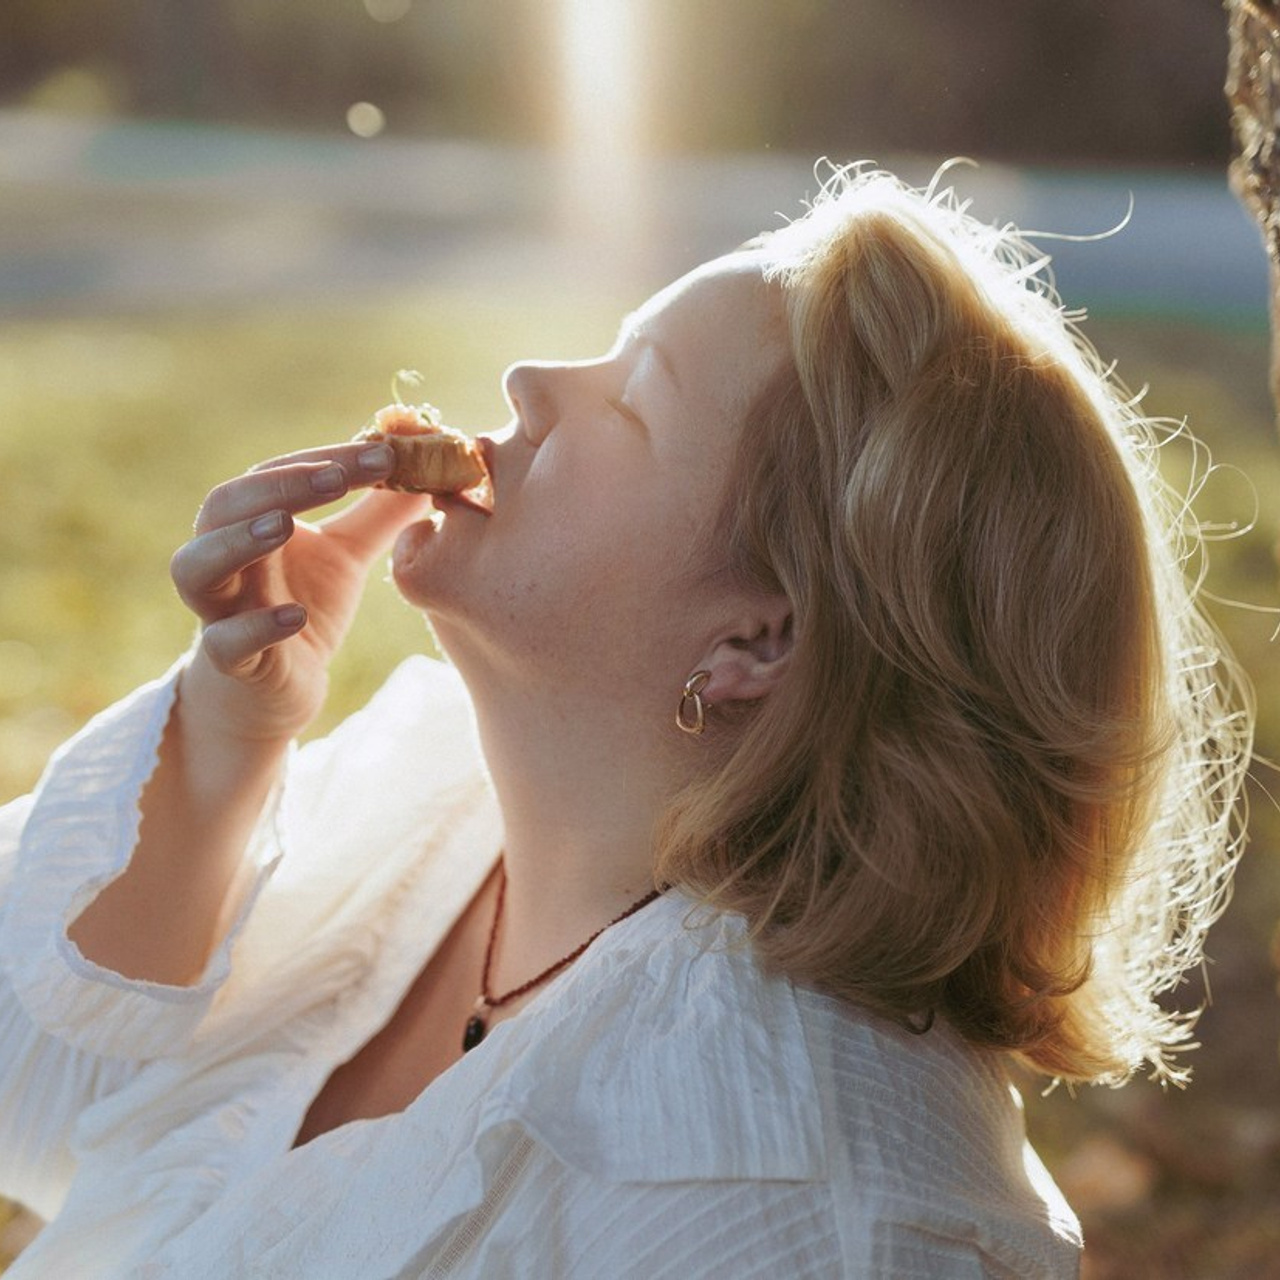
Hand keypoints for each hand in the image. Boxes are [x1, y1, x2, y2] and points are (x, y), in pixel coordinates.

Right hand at [171, 440, 428, 741]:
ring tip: (282, 525)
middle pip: (226, 505)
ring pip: (197, 568)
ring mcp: (219, 609)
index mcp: (250, 520)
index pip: (278, 472)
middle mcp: (223, 555)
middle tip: (336, 478)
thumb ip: (379, 513)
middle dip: (280, 487)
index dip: (329, 459)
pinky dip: (255, 627)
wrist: (276, 689)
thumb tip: (425, 463)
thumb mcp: (346, 554)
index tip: (387, 451)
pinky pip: (225, 641)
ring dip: (236, 542)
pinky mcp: (229, 662)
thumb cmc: (302, 605)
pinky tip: (295, 617)